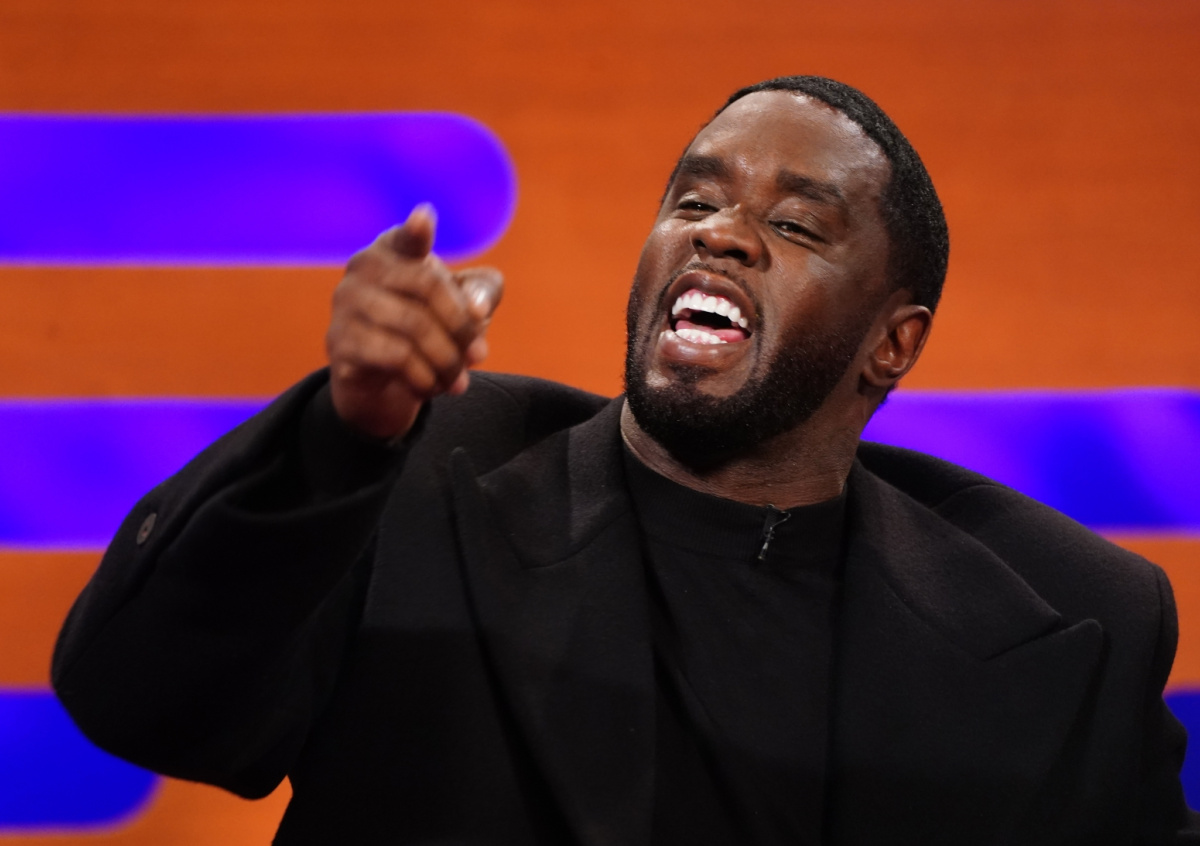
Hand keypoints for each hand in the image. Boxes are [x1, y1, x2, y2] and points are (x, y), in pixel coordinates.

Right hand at [326, 205, 502, 439]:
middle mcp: (364, 267)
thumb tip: (478, 309)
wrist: (384, 381)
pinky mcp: (340, 340)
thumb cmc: (429, 328)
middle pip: (428, 284)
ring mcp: (347, 302)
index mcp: (395, 248)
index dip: (417, 230)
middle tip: (480, 355)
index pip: (407, 237)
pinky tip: (431, 387)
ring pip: (415, 327)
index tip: (425, 218)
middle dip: (463, 327)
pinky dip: (424, 377)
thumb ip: (483, 293)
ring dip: (448, 360)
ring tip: (459, 380)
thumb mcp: (465, 305)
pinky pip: (396, 357)